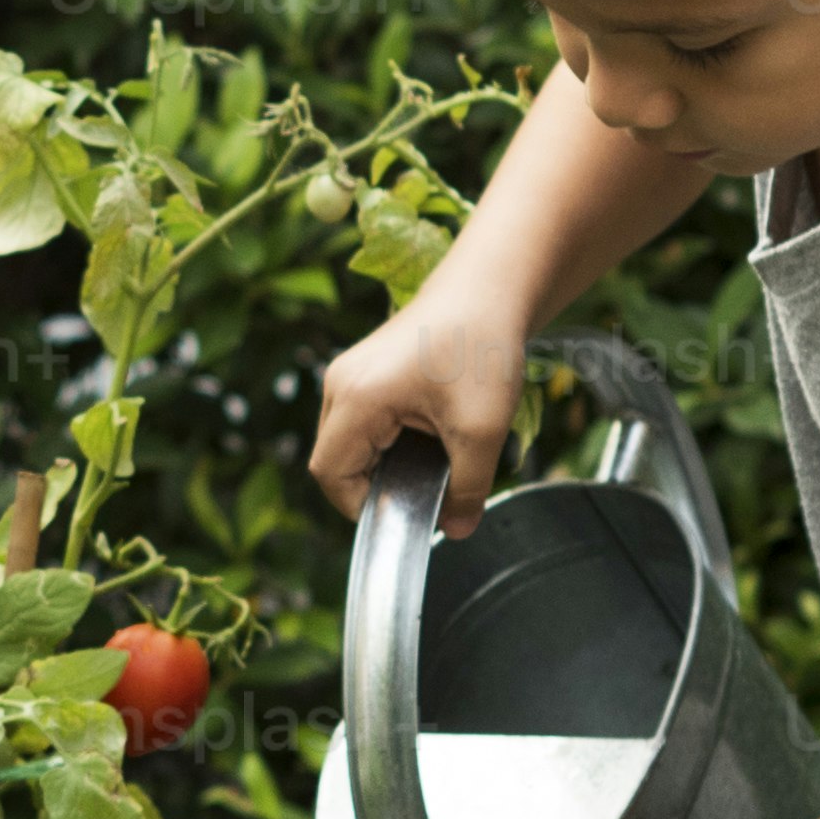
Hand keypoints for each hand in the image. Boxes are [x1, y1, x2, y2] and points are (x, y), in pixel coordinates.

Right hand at [308, 288, 534, 534]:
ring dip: (385, 462)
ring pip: (349, 442)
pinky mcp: (365, 370)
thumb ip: (469, 488)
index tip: (408, 513)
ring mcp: (349, 374)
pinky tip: (430, 434)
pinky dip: (390, 440)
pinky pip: (361, 422)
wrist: (489, 288)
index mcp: (357, 398)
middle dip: (377, 485)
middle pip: (335, 460)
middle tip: (426, 490)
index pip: (331, 474)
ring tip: (433, 458)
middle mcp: (341, 384)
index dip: (362, 506)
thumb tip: (458, 530)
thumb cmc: (481, 346)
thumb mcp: (483, 430)